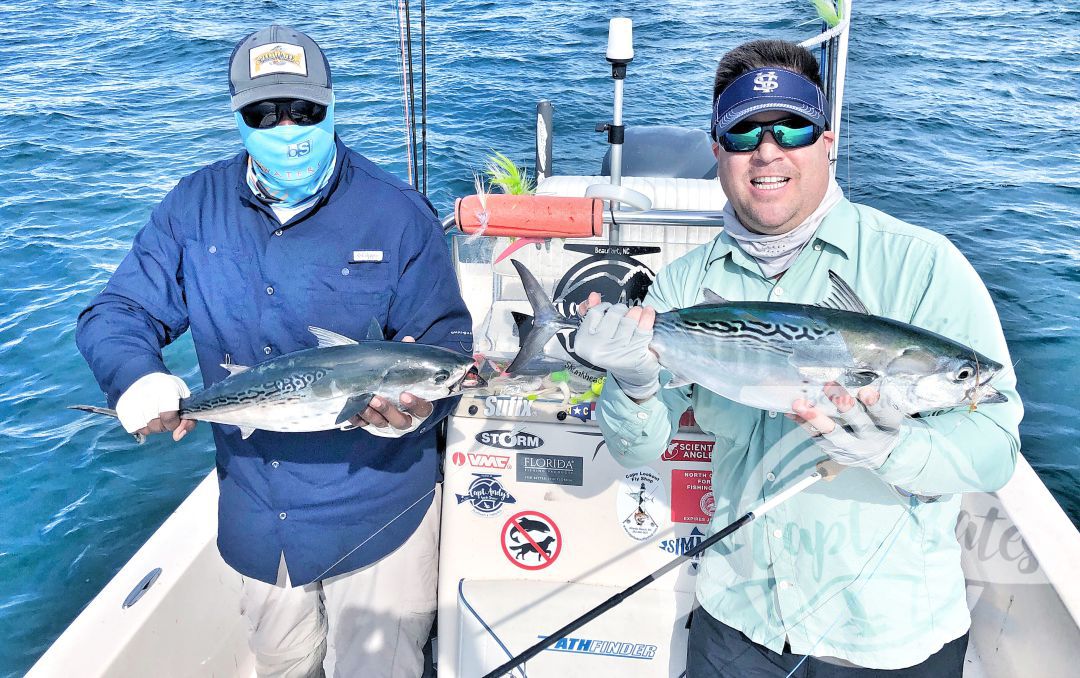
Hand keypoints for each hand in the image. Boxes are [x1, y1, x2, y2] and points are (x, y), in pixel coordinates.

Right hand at [116, 372, 196, 441]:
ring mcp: (132, 400)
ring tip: (153, 414)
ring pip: (145, 429)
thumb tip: (178, 437)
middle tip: (162, 414)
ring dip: (151, 426)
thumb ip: (187, 420)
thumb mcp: (184, 400)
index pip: (168, 417)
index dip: (173, 423)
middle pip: (157, 426)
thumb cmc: (168, 391)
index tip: (174, 417)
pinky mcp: (121, 407)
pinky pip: (133, 428)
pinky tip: (143, 416)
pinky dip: (140, 426)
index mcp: (166, 389)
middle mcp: (147, 393)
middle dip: (163, 425)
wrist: (141, 377)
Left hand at [350, 336, 433, 433]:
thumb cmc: (402, 384)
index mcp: (419, 408)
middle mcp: (406, 419)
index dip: (415, 404)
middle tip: (376, 398)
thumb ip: (408, 359)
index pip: (423, 409)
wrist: (391, 397)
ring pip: (382, 424)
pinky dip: (358, 419)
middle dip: (387, 410)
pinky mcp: (374, 426)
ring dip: (371, 415)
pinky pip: (366, 426)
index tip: (405, 394)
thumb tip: (408, 340)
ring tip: (363, 402)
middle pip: (401, 421)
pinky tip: (352, 411)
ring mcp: (389, 425)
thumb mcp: (407, 372)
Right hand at [573, 292, 659, 400]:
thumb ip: (592, 313)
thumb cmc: (615, 351)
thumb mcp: (599, 334)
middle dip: (622, 310)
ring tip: (637, 315)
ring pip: (628, 319)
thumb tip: (593, 295)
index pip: (595, 312)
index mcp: (583, 343)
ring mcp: (616, 353)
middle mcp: (597, 349)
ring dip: (636, 313)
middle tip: (627, 315)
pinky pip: (643, 328)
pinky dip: (648, 317)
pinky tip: (648, 313)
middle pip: (613, 314)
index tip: (613, 312)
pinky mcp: (634, 355)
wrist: (633, 376)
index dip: (606, 308)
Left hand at [787, 382, 902, 469]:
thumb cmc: (881, 424)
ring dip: (814, 416)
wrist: (881, 455)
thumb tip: (863, 373)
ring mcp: (850, 445)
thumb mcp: (888, 413)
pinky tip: (791, 412)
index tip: (866, 392)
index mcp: (887, 423)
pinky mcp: (834, 450)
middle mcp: (869, 435)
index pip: (884, 411)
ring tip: (799, 404)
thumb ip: (879, 396)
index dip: (875, 402)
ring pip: (832, 431)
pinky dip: (803, 422)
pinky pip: (816, 435)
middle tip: (828, 387)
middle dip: (843, 405)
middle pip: (856, 419)